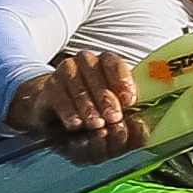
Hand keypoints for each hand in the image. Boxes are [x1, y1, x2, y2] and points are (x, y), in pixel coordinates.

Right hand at [5, 50, 144, 164]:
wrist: (58, 112)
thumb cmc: (94, 112)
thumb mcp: (114, 116)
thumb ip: (129, 120)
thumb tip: (142, 130)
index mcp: (106, 63)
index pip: (114, 64)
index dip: (122, 81)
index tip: (130, 100)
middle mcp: (85, 61)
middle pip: (95, 75)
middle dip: (106, 99)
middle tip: (114, 118)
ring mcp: (65, 71)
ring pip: (76, 85)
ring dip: (88, 107)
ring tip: (96, 125)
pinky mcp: (49, 86)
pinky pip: (58, 96)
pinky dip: (68, 111)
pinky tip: (76, 124)